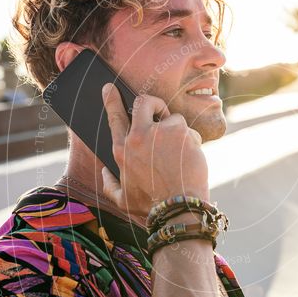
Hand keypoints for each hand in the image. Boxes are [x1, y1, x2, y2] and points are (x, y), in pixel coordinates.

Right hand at [100, 84, 209, 216]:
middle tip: (161, 114)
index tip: (110, 87)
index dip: (112, 100)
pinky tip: (190, 161)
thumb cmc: (151, 207)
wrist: (178, 209)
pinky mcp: (182, 133)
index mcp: (122, 151)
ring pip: (174, 119)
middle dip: (154, 103)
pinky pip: (190, 132)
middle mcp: (138, 137)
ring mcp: (161, 132)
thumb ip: (110, 185)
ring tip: (180, 156)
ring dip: (178, 133)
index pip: (115, 117)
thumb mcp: (122, 200)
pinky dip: (192, 143)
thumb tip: (105, 172)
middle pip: (144, 102)